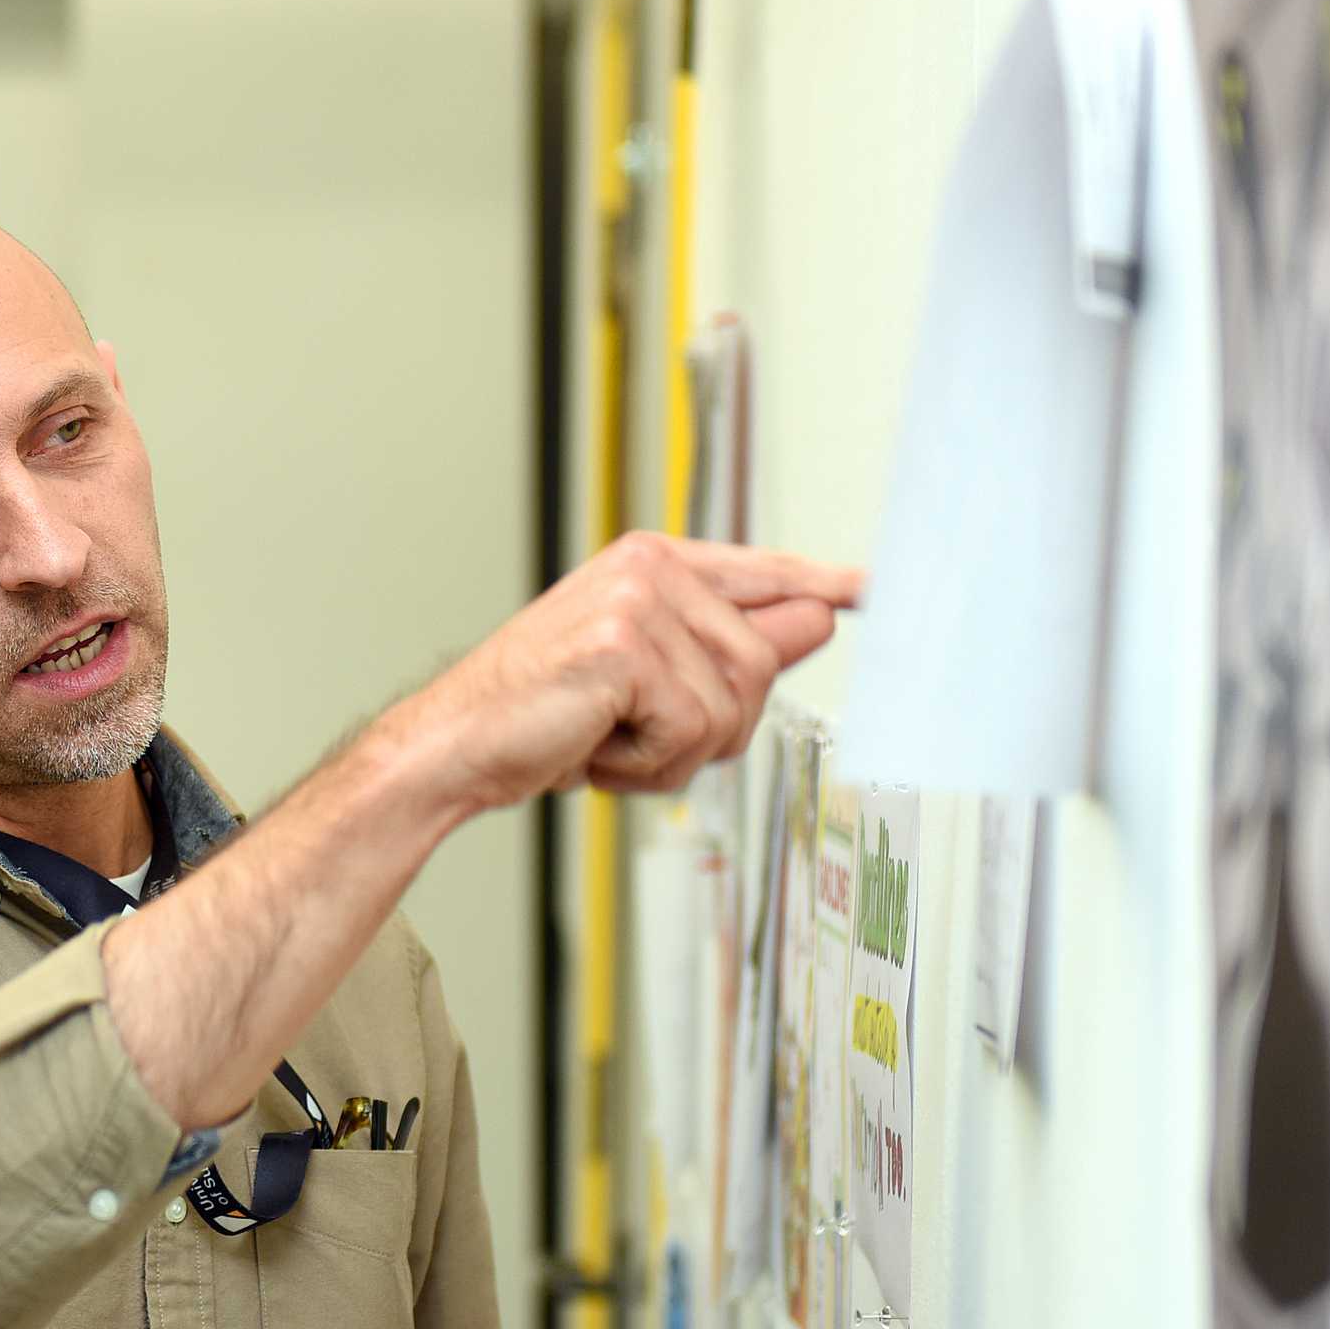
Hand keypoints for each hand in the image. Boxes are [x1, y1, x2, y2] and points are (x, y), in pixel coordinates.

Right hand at [375, 532, 862, 815]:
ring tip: (609, 740)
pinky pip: (692, 727)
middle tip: (634, 736)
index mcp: (655, 563)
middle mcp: (652, 567)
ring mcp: (639, 600)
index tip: (872, 586)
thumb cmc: (540, 718)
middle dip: (711, 728)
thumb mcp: (647, 682)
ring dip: (676, 752)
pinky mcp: (626, 645)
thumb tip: (822, 617)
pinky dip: (648, 764)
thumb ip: (732, 647)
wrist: (457, 746)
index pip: (762, 570)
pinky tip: (596, 749)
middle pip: (761, 663)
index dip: (821, 583)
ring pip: (732, 703)